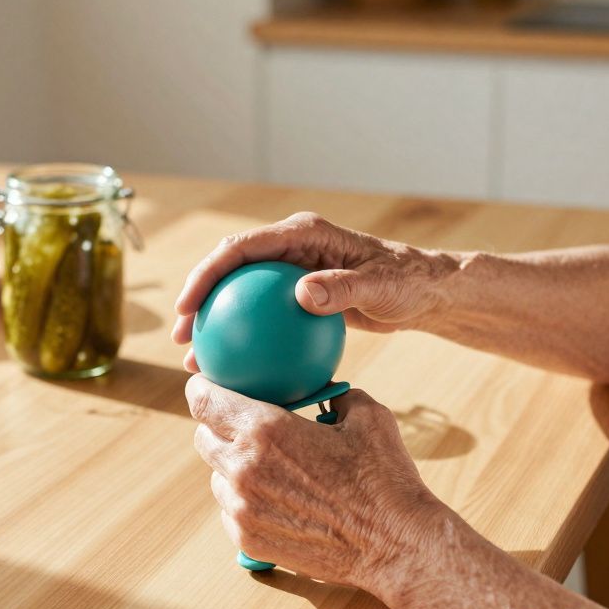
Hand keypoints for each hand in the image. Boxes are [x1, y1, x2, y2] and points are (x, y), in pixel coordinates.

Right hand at [171, 212, 454, 370]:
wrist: (426, 292)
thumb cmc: (407, 284)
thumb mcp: (379, 287)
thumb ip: (342, 288)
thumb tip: (301, 293)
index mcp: (302, 233)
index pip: (242, 248)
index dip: (208, 272)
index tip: (188, 305)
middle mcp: (290, 247)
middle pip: (230, 269)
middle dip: (198, 299)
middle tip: (182, 337)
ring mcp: (292, 270)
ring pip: (241, 296)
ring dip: (217, 325)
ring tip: (197, 361)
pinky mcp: (299, 294)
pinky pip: (263, 316)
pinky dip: (248, 341)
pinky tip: (238, 374)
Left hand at [186, 374, 444, 600]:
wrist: (395, 544)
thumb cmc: (383, 478)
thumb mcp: (366, 416)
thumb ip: (335, 394)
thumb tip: (324, 389)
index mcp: (265, 430)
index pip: (204, 400)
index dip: (200, 387)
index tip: (206, 385)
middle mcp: (244, 468)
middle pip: (203, 436)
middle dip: (216, 425)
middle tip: (239, 423)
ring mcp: (243, 508)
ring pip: (217, 475)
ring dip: (233, 466)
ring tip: (267, 466)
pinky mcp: (249, 540)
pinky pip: (230, 510)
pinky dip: (245, 500)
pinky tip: (276, 497)